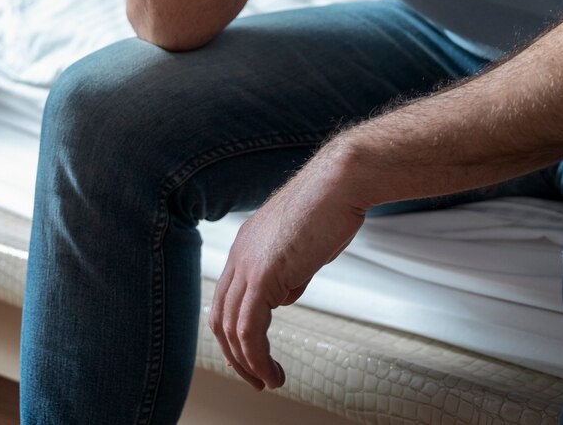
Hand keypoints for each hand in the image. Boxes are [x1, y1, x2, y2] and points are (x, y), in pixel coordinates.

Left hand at [208, 147, 366, 390]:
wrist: (341, 181)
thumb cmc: (332, 203)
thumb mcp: (305, 245)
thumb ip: (290, 271)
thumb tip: (284, 296)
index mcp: (247, 243)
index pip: (228, 296)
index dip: (236, 329)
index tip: (253, 353)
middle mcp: (240, 253)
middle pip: (221, 316)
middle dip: (235, 354)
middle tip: (255, 377)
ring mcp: (248, 263)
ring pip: (232, 328)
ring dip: (247, 363)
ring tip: (268, 380)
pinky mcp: (263, 275)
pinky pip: (249, 330)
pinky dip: (257, 358)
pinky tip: (272, 370)